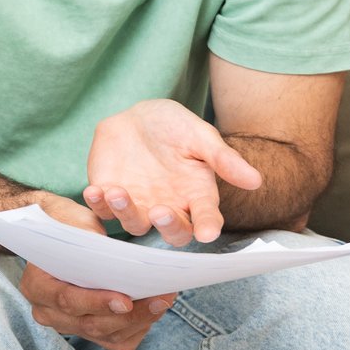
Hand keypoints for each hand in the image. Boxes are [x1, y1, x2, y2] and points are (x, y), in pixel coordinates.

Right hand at [14, 194, 173, 349]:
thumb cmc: (69, 225)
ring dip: (141, 321)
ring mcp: (68, 326)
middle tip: (161, 298)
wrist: (63, 233)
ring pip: (108, 336)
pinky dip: (139, 328)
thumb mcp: (75, 223)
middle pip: (90, 324)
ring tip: (164, 300)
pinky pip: (118, 342)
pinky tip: (153, 310)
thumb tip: (117, 258)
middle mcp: (48, 312)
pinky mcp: (89, 334)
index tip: (125, 300)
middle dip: (130, 315)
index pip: (66, 299)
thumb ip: (89, 240)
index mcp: (36, 285)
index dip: (96, 302)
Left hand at [84, 100, 263, 243]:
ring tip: (119, 193)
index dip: (208, 226)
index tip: (207, 232)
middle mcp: (169, 208)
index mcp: (196, 196)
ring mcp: (138, 206)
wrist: (138, 117)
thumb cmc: (175, 128)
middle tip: (161, 212)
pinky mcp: (109, 197)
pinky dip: (97, 203)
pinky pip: (103, 209)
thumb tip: (256, 181)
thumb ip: (223, 159)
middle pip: (172, 232)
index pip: (206, 218)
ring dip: (126, 213)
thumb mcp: (201, 136)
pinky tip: (94, 191)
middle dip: (167, 226)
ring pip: (134, 224)